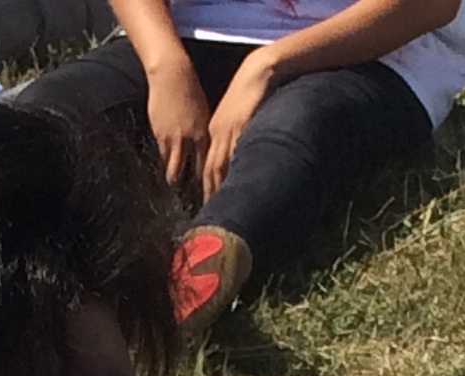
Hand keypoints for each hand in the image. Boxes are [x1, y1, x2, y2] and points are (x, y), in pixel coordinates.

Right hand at [142, 51, 211, 194]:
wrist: (172, 74)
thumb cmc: (190, 89)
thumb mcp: (202, 111)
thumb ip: (202, 132)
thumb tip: (204, 148)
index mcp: (204, 133)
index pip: (207, 164)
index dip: (207, 180)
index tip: (209, 193)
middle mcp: (190, 139)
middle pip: (191, 172)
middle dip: (190, 189)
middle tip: (192, 204)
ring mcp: (173, 139)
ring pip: (174, 168)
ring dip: (174, 180)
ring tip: (175, 192)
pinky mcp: (160, 135)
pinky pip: (162, 156)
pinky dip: (165, 165)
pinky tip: (164, 173)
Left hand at [201, 46, 277, 197]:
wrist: (258, 70)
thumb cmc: (252, 93)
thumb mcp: (239, 118)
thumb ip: (236, 137)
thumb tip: (240, 158)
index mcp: (215, 132)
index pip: (207, 166)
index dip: (206, 189)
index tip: (206, 208)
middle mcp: (217, 134)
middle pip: (209, 170)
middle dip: (208, 195)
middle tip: (208, 217)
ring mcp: (227, 130)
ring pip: (217, 165)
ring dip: (216, 188)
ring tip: (217, 209)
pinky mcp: (239, 125)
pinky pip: (233, 152)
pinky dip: (231, 171)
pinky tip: (232, 186)